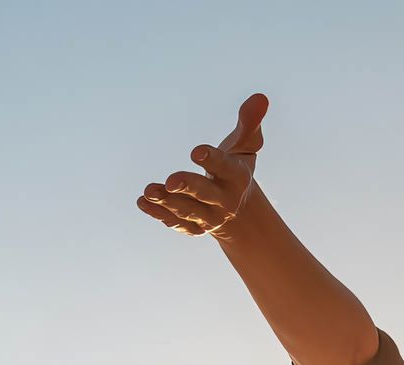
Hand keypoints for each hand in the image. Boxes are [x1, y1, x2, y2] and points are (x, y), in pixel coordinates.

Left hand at [135, 93, 267, 239]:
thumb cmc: (236, 166)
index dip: (211, 159)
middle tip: (171, 181)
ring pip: (187, 211)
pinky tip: (143, 202)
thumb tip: (260, 97)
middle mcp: (224, 201)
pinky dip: (159, 214)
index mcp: (237, 177)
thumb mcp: (245, 144)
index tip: (196, 151)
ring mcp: (209, 217)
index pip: (225, 167)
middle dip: (188, 187)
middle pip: (205, 194)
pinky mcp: (194, 227)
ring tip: (148, 191)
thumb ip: (249, 122)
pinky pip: (176, 223)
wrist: (238, 210)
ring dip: (167, 202)